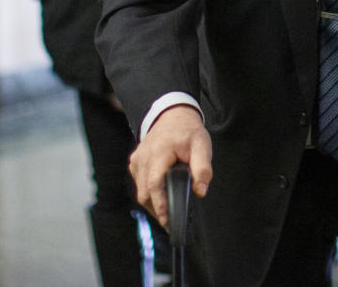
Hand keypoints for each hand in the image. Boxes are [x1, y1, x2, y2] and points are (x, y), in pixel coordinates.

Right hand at [128, 104, 212, 227]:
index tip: (167, 221)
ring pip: (140, 190)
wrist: (172, 115)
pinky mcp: (135, 162)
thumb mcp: (202, 146)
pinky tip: (160, 198)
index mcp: (159, 152)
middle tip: (170, 223)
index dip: (160, 205)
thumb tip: (200, 191)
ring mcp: (137, 160)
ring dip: (152, 203)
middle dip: (156, 210)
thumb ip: (203, 168)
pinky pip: (139, 183)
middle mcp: (143, 157)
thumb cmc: (188, 131)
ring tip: (167, 214)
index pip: (155, 184)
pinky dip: (148, 193)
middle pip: (145, 192)